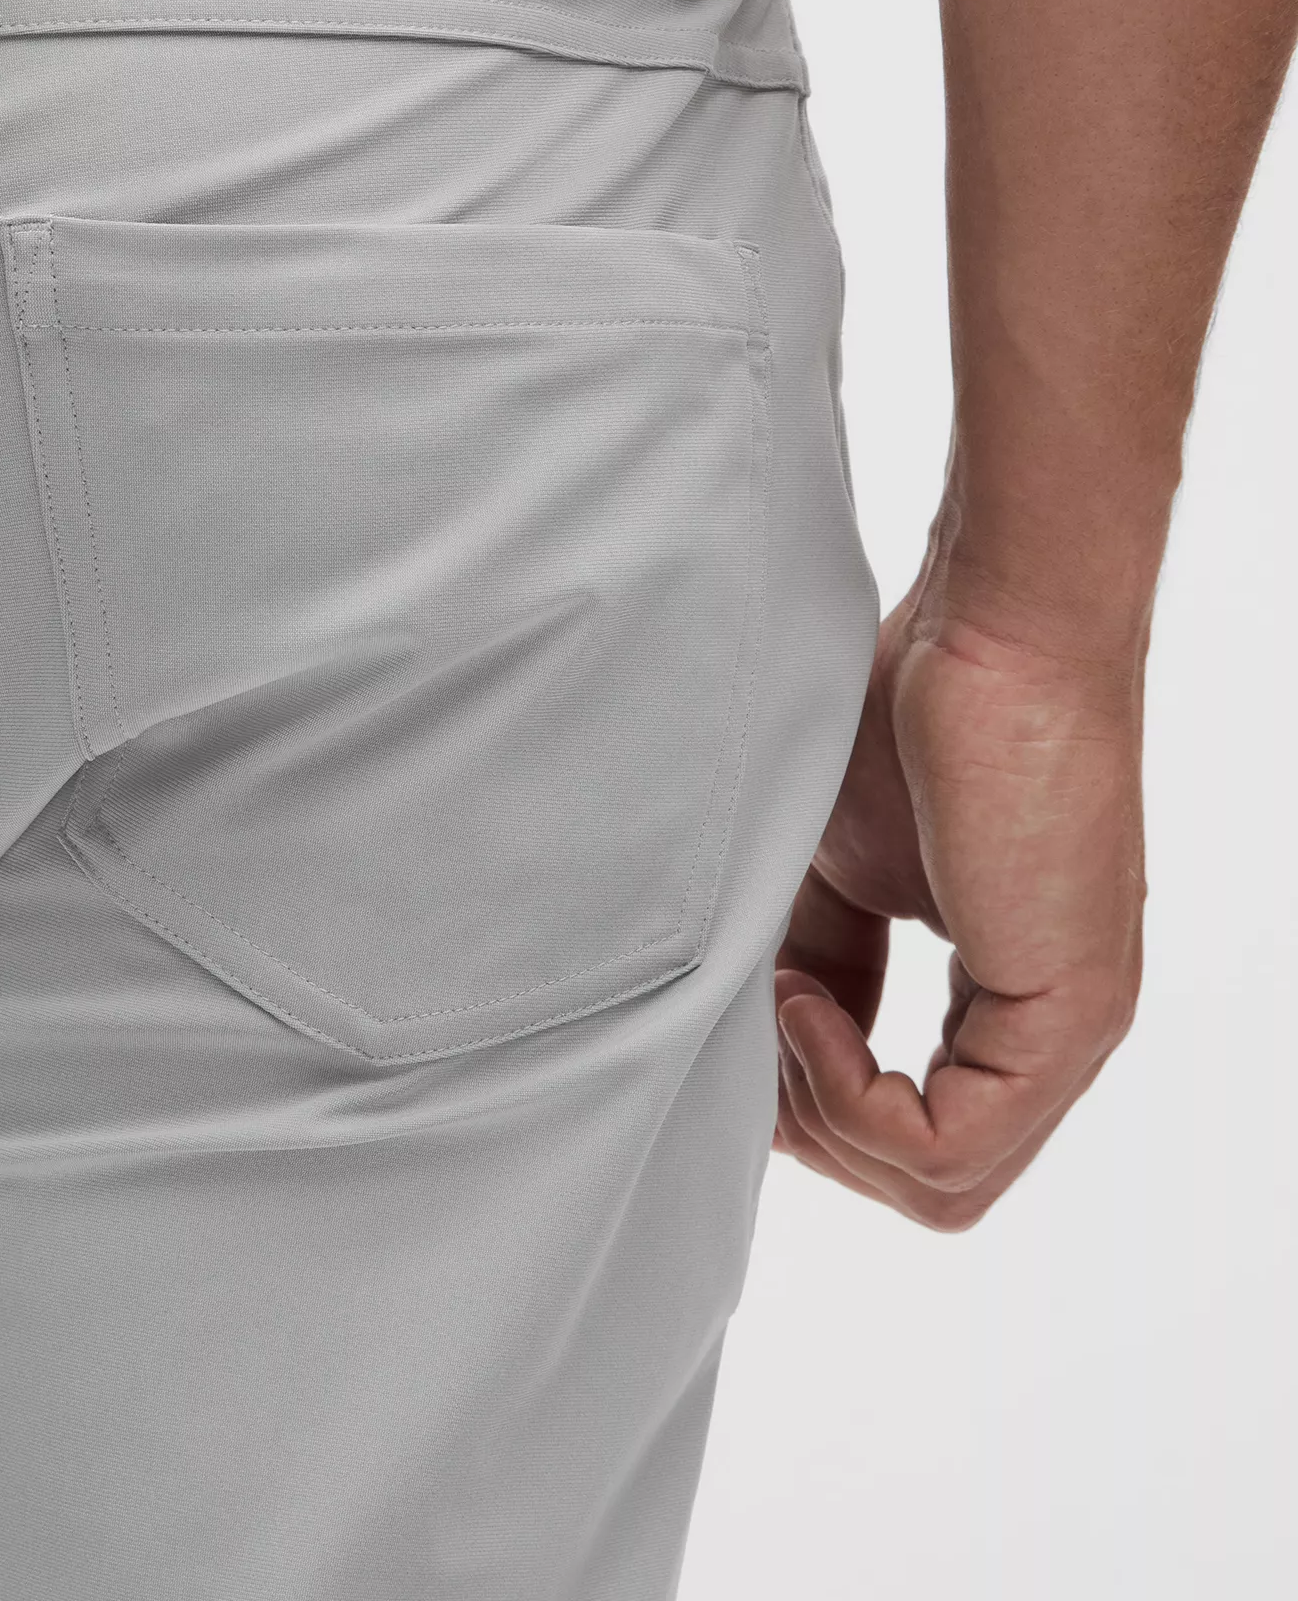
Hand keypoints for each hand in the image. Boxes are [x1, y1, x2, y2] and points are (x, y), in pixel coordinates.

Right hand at [773, 583, 1146, 1229]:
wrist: (991, 630)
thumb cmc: (914, 714)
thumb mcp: (839, 867)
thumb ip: (818, 961)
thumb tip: (754, 1039)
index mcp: (1012, 997)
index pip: (919, 1128)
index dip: (813, 1103)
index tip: (744, 1025)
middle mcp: (1053, 1031)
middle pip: (930, 1184)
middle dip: (815, 1134)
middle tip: (750, 1038)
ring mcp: (1070, 1031)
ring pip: (942, 1185)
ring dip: (826, 1119)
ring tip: (776, 1008)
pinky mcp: (1064, 1014)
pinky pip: (947, 1145)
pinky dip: (850, 1096)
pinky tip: (804, 1004)